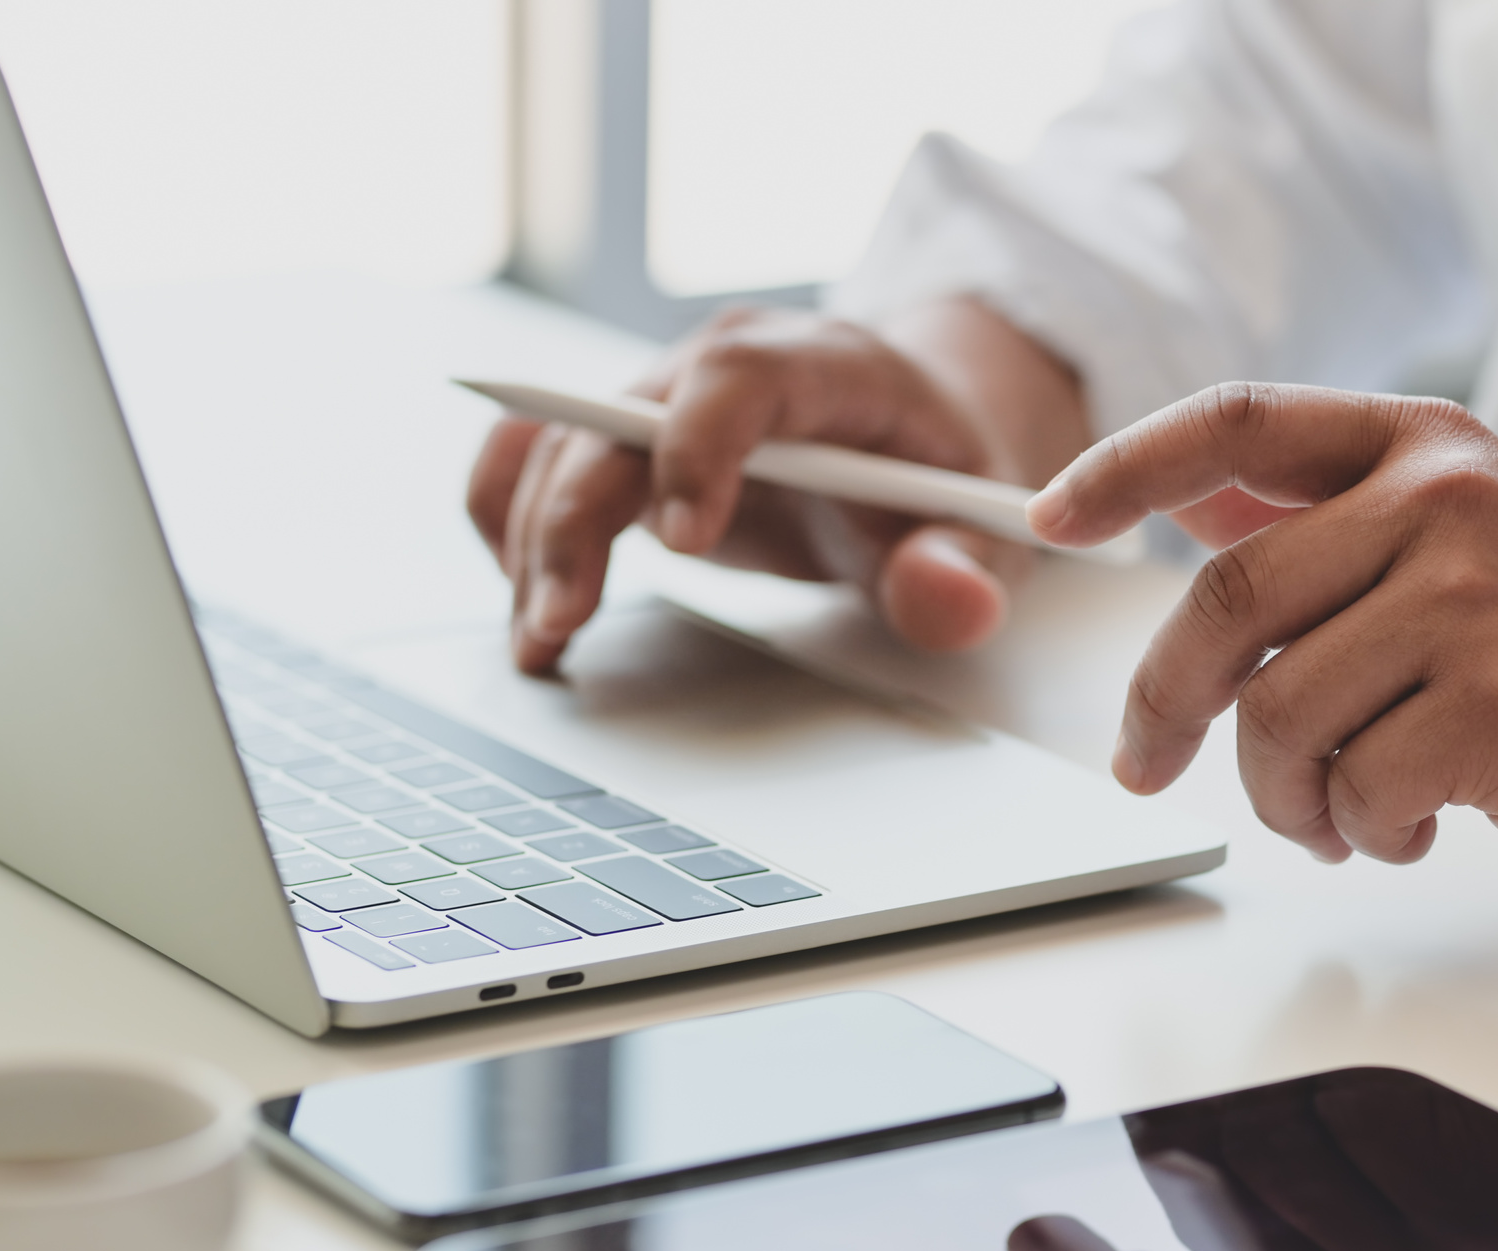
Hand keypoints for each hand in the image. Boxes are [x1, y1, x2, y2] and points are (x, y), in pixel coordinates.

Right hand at [466, 304, 1055, 673]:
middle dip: (576, 517)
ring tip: (537, 640)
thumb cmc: (941, 479)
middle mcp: (727, 362)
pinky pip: (537, 457)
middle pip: (622, 414)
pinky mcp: (629, 441)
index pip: (741, 372)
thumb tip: (946, 600)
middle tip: (559, 622)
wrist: (911, 434)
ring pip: (563, 442)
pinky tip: (527, 601)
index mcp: (828, 365)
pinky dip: (512, 522)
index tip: (685, 541)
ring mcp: (667, 396)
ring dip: (532, 538)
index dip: (699, 445)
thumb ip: (965, 569)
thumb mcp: (986, 529)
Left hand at [1025, 383, 1497, 870]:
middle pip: (1227, 602)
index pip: (1235, 422)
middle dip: (1163, 702)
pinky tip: (1414, 824)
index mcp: (1420, 445)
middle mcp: (1441, 502)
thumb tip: (1180, 503)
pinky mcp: (1493, 708)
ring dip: (1287, 794)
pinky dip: (1361, 830)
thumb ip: (1325, 516)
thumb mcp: (1461, 532)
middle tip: (1144, 761)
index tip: (1050, 517)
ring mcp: (1471, 602)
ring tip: (1342, 812)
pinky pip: (1355, 787)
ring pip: (1280, 717)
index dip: (1126, 467)